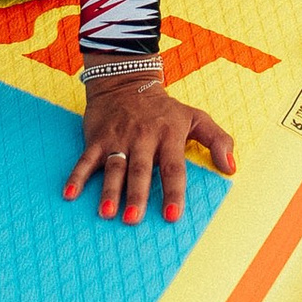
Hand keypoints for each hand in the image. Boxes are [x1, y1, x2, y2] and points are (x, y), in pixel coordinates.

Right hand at [64, 76, 235, 224]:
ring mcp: (118, 138)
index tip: (172, 216)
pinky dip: (76, 176)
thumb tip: (231, 168)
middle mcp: (143, 138)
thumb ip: (218, 141)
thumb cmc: (165, 108)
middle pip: (140, 170)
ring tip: (106, 213)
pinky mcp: (96, 138)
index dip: (173, 192)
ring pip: (114, 167)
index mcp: (168, 136)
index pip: (173, 168)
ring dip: (109, 190)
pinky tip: (70, 195)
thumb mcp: (196, 117)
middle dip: (137, 195)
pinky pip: (85, 160)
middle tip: (133, 220)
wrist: (126, 81)